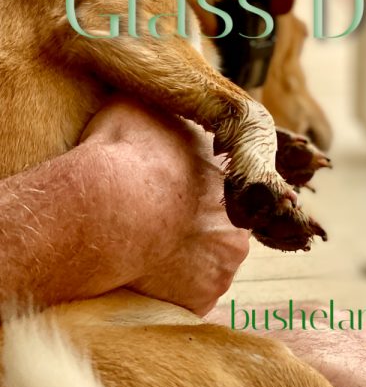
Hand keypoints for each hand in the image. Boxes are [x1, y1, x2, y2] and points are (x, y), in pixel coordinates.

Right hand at [81, 99, 249, 315]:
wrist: (107, 204)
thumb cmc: (123, 152)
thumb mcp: (142, 109)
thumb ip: (160, 110)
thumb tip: (156, 87)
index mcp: (228, 178)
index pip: (220, 190)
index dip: (194, 195)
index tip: (169, 198)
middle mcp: (236, 222)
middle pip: (218, 230)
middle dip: (192, 230)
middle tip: (156, 227)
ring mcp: (223, 263)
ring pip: (205, 266)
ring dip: (183, 263)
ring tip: (145, 256)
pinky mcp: (202, 299)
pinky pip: (187, 299)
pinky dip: (170, 294)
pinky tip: (143, 281)